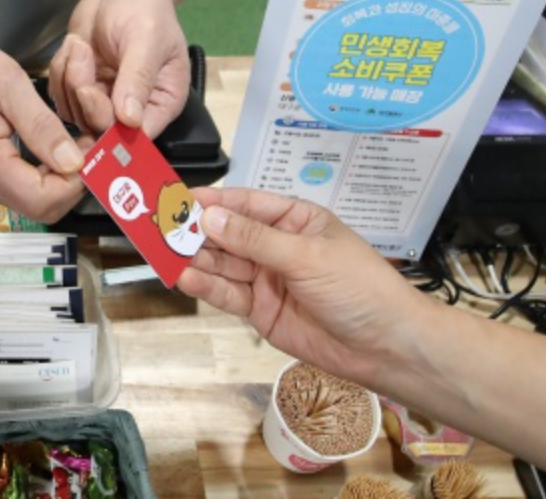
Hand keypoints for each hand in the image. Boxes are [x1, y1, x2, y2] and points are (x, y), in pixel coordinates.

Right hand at [0, 34, 86, 222]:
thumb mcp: (9, 84)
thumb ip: (42, 126)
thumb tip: (74, 162)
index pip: (42, 199)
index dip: (75, 181)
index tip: (88, 148)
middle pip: (40, 208)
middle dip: (71, 182)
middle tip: (85, 145)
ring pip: (32, 202)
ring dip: (59, 179)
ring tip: (71, 143)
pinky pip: (20, 189)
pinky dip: (44, 175)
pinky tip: (51, 148)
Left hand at [48, 0, 189, 136]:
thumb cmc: (145, 9)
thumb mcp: (146, 39)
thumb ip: (138, 79)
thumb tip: (130, 120)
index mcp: (161, 102)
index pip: (138, 136)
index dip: (112, 127)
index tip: (92, 95)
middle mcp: (132, 109)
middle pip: (100, 127)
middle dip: (85, 92)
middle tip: (83, 55)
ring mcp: (104, 100)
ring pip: (74, 111)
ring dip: (70, 76)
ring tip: (81, 44)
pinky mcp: (81, 89)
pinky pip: (59, 94)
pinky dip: (60, 70)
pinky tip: (75, 46)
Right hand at [177, 188, 433, 385]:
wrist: (386, 347)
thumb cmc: (359, 288)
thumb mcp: (307, 255)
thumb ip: (255, 239)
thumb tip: (210, 217)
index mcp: (294, 220)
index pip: (245, 203)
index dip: (212, 201)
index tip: (177, 198)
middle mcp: (275, 246)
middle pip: (227, 233)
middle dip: (195, 230)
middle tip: (159, 226)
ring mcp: (266, 278)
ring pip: (222, 263)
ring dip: (194, 258)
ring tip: (164, 252)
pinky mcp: (259, 311)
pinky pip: (226, 293)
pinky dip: (204, 286)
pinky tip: (184, 278)